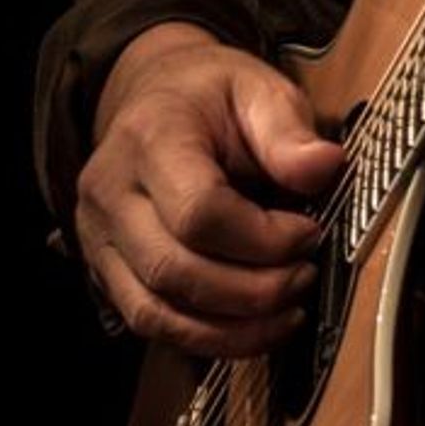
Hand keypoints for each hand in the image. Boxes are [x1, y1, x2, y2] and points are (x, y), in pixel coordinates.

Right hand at [75, 22, 343, 356]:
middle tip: (305, 276)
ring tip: (288, 311)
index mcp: (150, 137)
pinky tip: (253, 328)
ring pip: (155, 310)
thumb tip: (326, 168)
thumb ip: (288, 130)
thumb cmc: (211, 94)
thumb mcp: (258, 88)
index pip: (198, 211)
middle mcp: (110, 192)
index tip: (309, 232)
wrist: (156, 94)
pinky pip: (149, 321)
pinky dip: (205, 337)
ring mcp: (99, 237)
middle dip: (251, 290)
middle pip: (173, 269)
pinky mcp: (105, 269)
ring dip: (230, 328)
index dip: (261, 237)